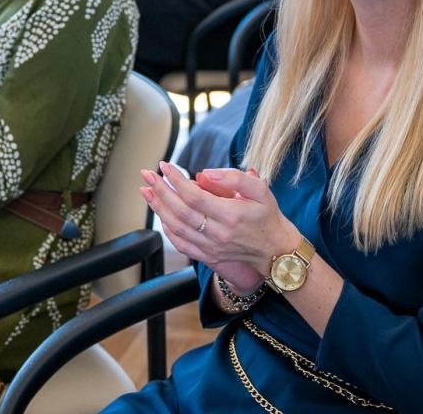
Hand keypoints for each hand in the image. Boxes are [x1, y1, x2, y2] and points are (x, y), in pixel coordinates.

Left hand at [140, 161, 287, 293]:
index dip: (176, 180)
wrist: (276, 251)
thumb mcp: (261, 190)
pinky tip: (161, 214)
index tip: (165, 166)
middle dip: (160, 191)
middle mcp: (218, 233)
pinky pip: (181, 244)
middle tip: (147, 174)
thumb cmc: (268, 216)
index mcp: (231, 214)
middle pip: (180, 212)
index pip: (194, 196)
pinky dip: (167, 229)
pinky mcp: (208, 256)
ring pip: (176, 228)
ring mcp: (211, 247)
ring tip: (146, 191)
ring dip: (158, 208)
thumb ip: (235, 178)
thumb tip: (206, 172)